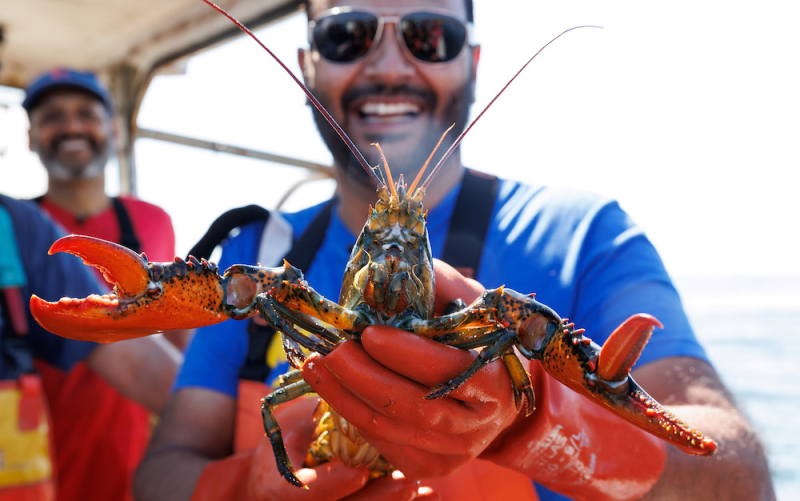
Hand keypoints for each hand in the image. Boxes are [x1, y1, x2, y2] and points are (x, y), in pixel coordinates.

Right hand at [251, 398, 437, 499]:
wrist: (281, 474)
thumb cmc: (290, 435)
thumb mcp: (290, 421)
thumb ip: (314, 413)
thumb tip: (339, 374)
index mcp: (275, 487)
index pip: (300, 493)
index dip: (329, 486)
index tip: (357, 474)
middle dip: (375, 499)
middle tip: (406, 484)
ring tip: (421, 488)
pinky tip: (430, 495)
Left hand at [302, 260, 518, 478]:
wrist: (494, 399)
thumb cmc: (474, 340)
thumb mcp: (467, 304)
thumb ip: (437, 284)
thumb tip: (390, 267)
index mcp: (495, 381)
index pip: (446, 369)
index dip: (405, 352)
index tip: (369, 331)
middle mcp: (479, 424)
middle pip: (412, 404)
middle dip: (363, 376)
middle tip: (331, 350)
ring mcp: (454, 451)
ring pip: (389, 427)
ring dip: (344, 395)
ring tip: (316, 365)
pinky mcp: (429, 466)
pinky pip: (381, 442)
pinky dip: (352, 413)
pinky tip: (333, 388)